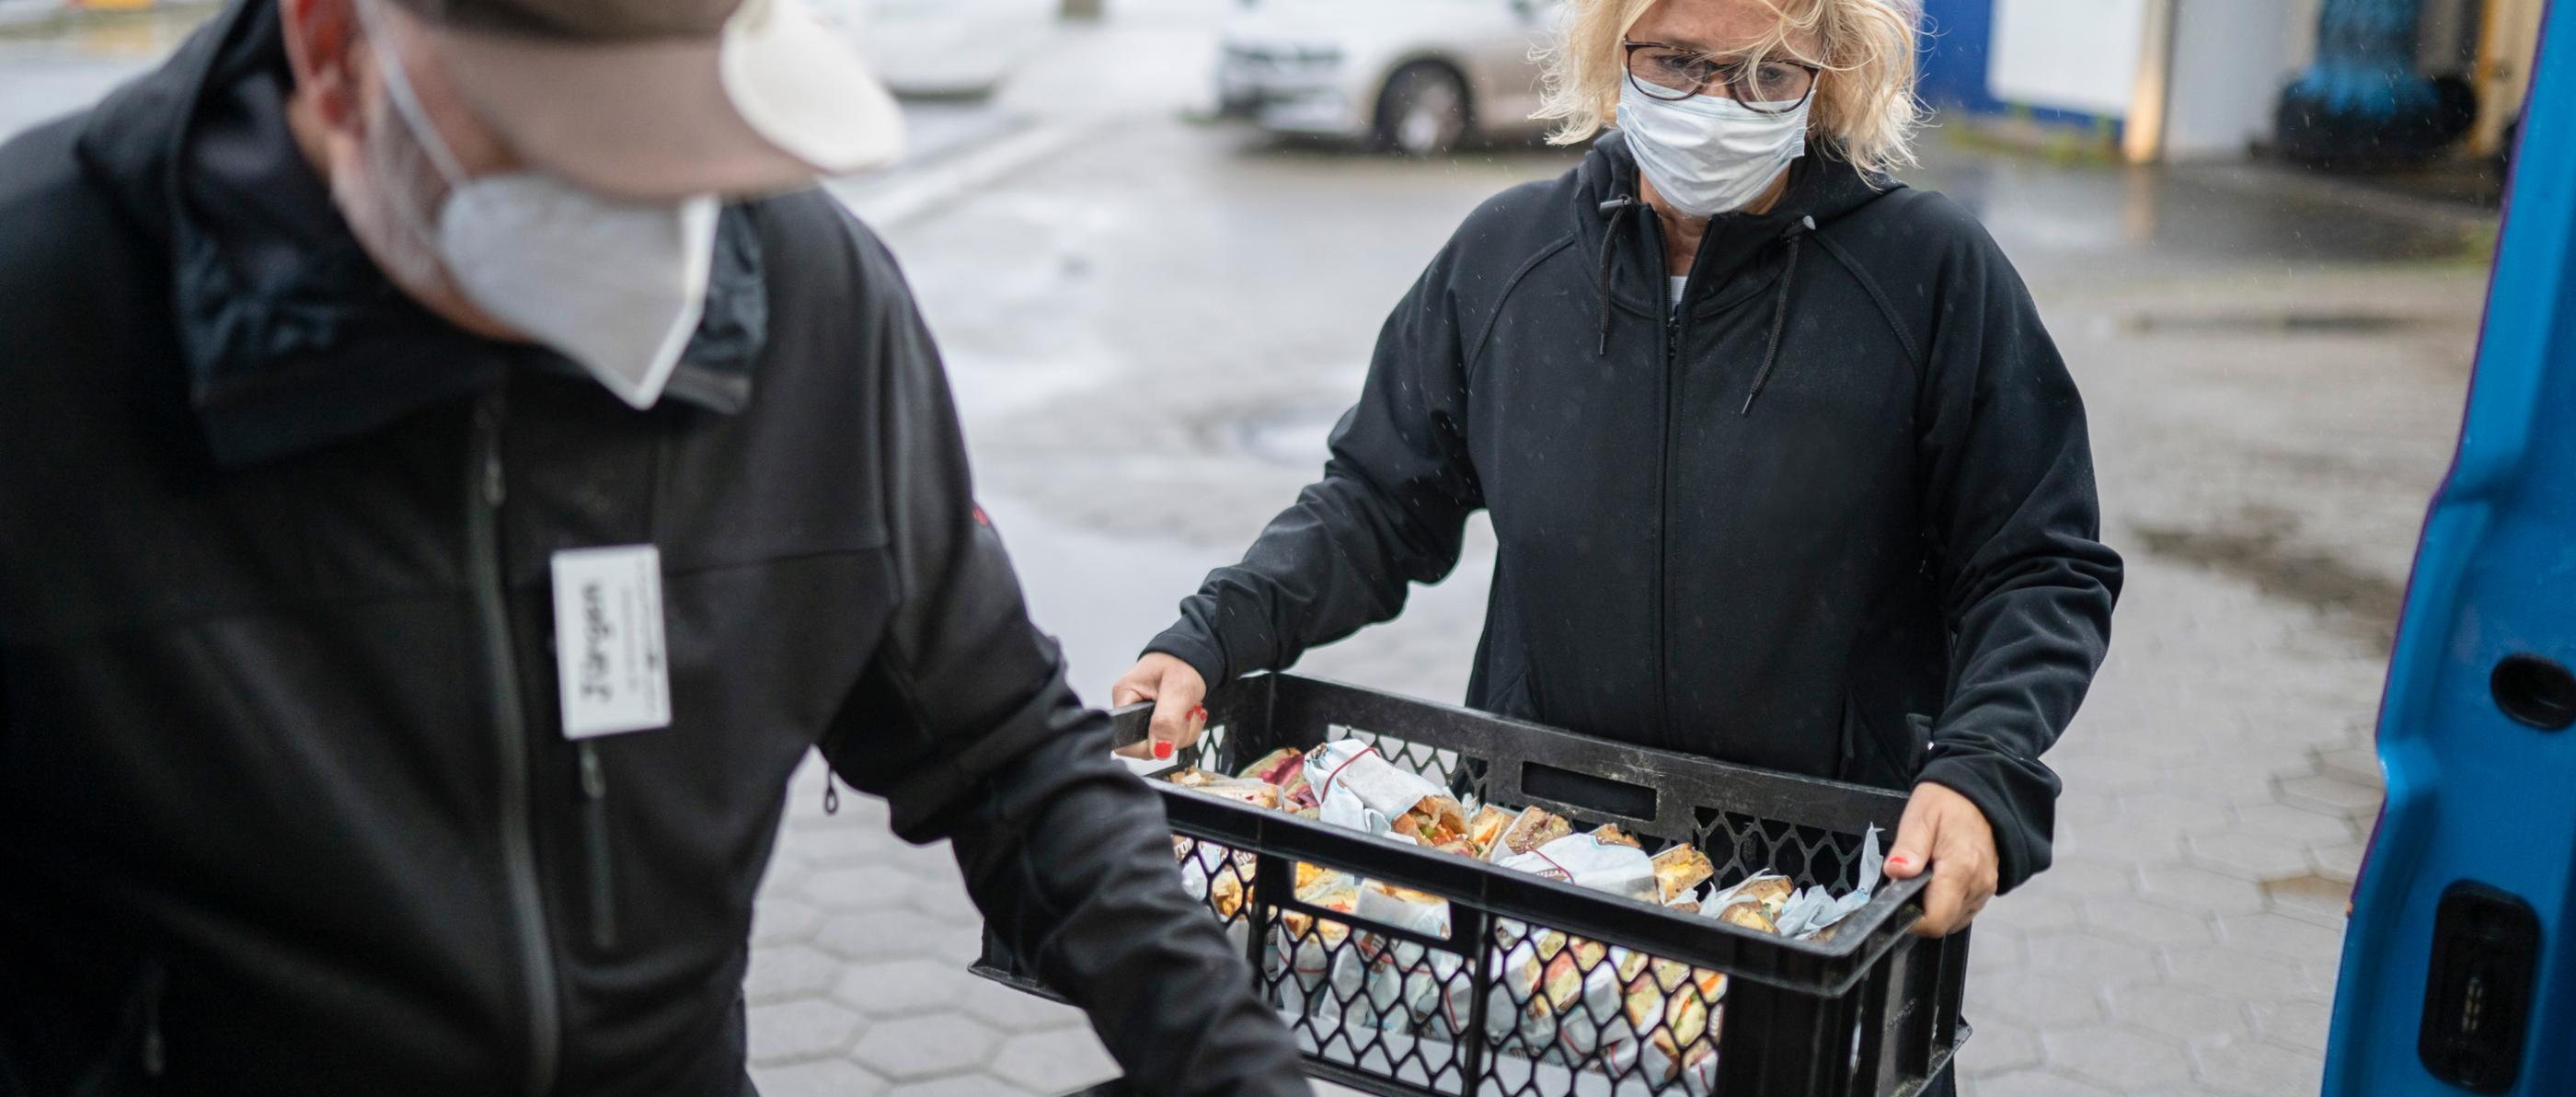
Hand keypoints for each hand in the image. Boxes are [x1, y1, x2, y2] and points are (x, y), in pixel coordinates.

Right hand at [1109, 653, 1207, 760]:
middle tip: (1187, 714)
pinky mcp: (1155, 720)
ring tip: (1189, 709)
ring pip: (1161, 744)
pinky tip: (1188, 713)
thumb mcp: (1178, 689)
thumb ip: (1167, 720)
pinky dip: (1185, 730)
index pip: (1124, 739)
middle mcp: (1129, 706)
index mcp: (1125, 695)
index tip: (1171, 731)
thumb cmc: (1182, 662)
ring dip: (1184, 732)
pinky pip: (1170, 739)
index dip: (1148, 744)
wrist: (1192, 655)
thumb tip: (1159, 750)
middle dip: (1173, 735)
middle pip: (1145, 745)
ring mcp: (1141, 715)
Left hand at [1884, 781, 1997, 936]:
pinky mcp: (1987, 887)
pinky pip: (1963, 909)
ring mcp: (1986, 888)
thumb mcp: (1920, 817)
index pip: (1935, 921)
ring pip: (1954, 920)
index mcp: (1960, 868)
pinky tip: (1938, 879)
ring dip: (1933, 907)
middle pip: (1943, 924)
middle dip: (1919, 911)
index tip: (1896, 899)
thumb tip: (1895, 873)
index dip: (1910, 919)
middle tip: (1907, 882)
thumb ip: (1907, 848)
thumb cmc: (1948, 801)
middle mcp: (1978, 884)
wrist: (1980, 792)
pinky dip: (1947, 902)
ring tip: (1923, 876)